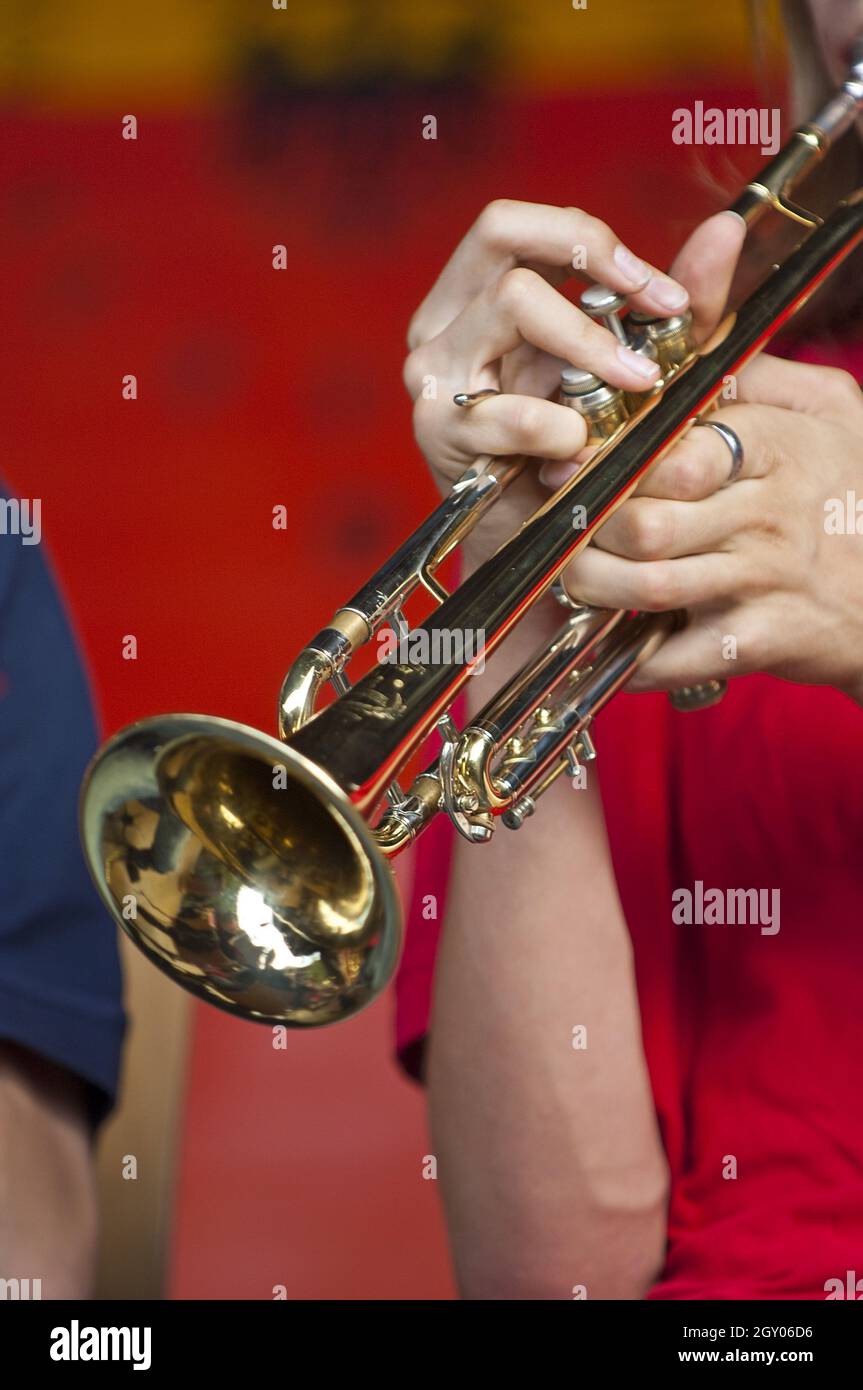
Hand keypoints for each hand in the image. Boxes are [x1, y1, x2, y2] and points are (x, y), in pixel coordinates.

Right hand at [403, 200, 744, 566]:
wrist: (538, 541)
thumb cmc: (578, 447)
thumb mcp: (629, 367)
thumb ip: (672, 305)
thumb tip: (727, 230)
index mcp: (477, 293)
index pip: (518, 223)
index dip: (591, 236)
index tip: (661, 292)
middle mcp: (445, 320)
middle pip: (502, 233)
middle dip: (593, 263)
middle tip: (654, 313)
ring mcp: (433, 371)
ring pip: (513, 303)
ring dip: (590, 342)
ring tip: (632, 384)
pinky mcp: (437, 429)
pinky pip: (501, 408)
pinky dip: (554, 425)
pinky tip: (578, 446)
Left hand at [558, 353, 862, 704]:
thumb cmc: (858, 489)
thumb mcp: (828, 409)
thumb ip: (753, 371)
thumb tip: (688, 325)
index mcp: (776, 448)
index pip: (674, 453)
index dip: (609, 461)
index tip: (572, 464)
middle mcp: (768, 515)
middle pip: (644, 524)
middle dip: (589, 529)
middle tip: (565, 527)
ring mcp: (764, 583)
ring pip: (647, 587)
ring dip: (594, 588)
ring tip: (577, 578)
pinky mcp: (759, 643)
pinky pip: (674, 657)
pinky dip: (630, 660)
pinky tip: (614, 645)